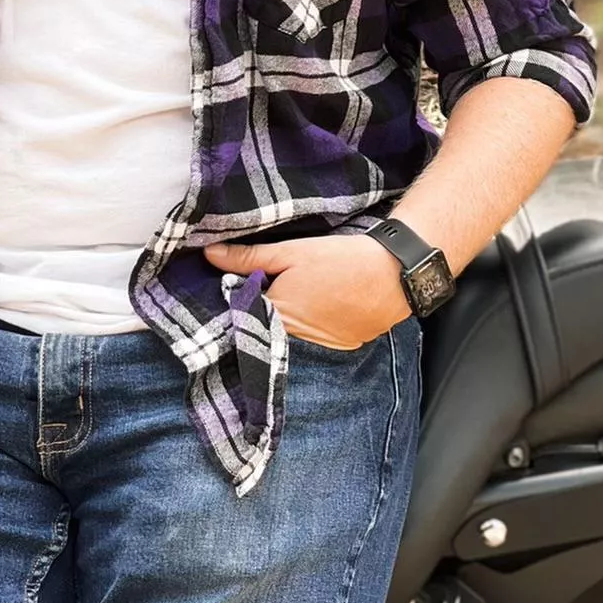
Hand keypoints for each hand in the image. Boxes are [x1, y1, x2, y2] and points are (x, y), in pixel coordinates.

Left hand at [203, 233, 409, 351]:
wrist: (393, 275)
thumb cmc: (340, 261)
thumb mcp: (290, 253)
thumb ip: (248, 257)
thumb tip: (209, 254)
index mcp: (276, 316)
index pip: (241, 319)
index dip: (236, 305)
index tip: (232, 292)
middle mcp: (293, 341)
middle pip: (266, 328)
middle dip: (262, 312)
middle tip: (271, 290)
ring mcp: (318, 349)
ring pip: (290, 336)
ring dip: (288, 322)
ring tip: (303, 297)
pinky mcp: (339, 348)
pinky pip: (314, 341)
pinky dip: (313, 327)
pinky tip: (322, 307)